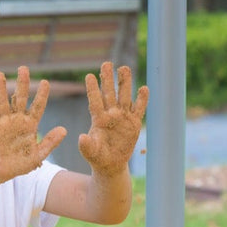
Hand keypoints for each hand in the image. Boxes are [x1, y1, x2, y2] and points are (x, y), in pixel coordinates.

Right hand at [0, 67, 66, 182]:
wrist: (2, 172)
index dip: (41, 95)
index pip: (37, 106)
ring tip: (0, 74)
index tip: (45, 82)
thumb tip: (64, 129)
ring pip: (3, 103)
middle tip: (23, 68)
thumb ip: (50, 142)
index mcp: (30, 124)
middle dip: (22, 84)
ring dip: (1, 89)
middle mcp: (17, 120)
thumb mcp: (38, 155)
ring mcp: (4, 123)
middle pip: (20, 99)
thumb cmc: (21, 163)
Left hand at [78, 62, 148, 176]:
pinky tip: (144, 88)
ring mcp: (123, 117)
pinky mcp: (134, 123)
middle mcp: (110, 114)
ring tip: (124, 68)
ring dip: (125, 83)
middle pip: (109, 94)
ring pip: (124, 97)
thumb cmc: (98, 157)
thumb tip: (81, 138)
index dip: (93, 89)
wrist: (111, 163)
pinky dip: (142, 100)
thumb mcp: (91, 153)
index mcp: (98, 119)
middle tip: (106, 63)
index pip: (95, 101)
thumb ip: (86, 146)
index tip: (89, 76)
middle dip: (108, 79)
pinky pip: (139, 109)